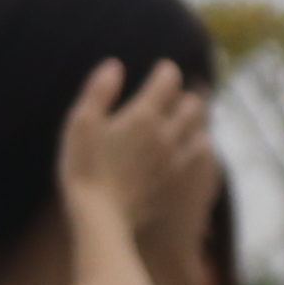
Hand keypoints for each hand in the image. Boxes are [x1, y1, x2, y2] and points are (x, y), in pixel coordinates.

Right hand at [52, 58, 219, 272]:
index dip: (165, 70)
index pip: (169, 79)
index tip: (159, 71)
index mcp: (144, 115)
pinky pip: (201, 158)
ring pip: (202, 130)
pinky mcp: (178, 182)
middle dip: (187, 94)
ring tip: (182, 122)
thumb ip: (99, 91)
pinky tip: (186, 150)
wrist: (100, 218)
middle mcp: (167, 134)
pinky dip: (198, 147)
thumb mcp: (81, 123)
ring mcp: (176, 160)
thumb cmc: (84, 168)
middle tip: (174, 96)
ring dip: (196, 122)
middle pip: (195, 103)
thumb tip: (115, 65)